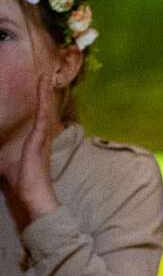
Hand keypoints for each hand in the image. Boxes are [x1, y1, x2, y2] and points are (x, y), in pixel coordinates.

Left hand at [0, 76, 59, 229]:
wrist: (33, 196)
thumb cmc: (21, 184)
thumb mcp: (4, 164)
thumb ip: (0, 154)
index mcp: (35, 143)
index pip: (38, 120)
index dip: (38, 105)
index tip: (39, 90)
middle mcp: (41, 138)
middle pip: (44, 112)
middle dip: (44, 95)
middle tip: (45, 78)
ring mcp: (41, 137)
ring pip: (44, 110)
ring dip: (44, 94)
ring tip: (45, 78)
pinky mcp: (39, 138)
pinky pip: (42, 115)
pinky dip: (43, 101)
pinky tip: (43, 89)